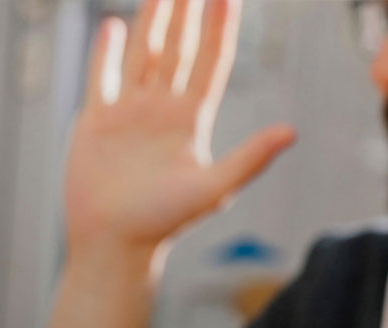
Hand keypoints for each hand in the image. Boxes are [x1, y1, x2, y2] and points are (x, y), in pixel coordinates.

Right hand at [65, 0, 294, 259]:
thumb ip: (250, 158)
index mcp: (192, 121)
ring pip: (144, 54)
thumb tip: (290, 132)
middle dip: (187, 12)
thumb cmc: (164, 223)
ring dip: (152, 21)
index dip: (220, 27)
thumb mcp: (213, 189)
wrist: (113, 244)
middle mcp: (162, 110)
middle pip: (180, 49)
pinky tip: (112, 25)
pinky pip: (103, 77)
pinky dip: (106, 51)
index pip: (212, 62)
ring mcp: (129, 113)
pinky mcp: (96, 121)